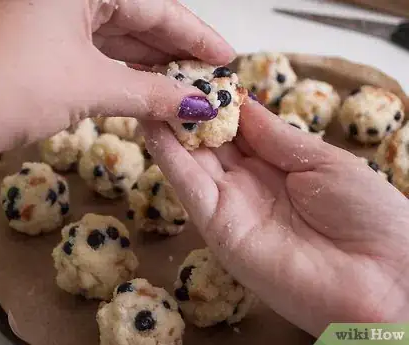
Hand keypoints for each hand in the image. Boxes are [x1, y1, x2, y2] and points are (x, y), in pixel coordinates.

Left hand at [0, 0, 233, 168]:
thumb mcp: (89, 86)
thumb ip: (150, 94)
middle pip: (140, 19)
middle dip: (176, 53)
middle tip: (210, 78)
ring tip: (187, 90)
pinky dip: (125, 76)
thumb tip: (195, 105)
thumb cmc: (4, 84)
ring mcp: (54, 18)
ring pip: (119, 39)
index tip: (225, 56)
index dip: (196, 35)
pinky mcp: (44, 45)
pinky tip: (151, 92)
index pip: (157, 5)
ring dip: (153, 67)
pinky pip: (98, 56)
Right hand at [142, 99, 408, 335]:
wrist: (382, 282)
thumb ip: (276, 136)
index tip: (198, 72)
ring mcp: (231, 205)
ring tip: (149, 92)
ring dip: (170, 128)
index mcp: (280, 165)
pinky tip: (152, 125)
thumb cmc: (368, 215)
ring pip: (192, 161)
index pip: (239, 127)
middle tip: (164, 77)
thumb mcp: (323, 161)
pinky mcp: (217, 227)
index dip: (220, 101)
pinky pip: (188, 186)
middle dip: (189, 110)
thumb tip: (242, 101)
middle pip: (211, 142)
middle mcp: (250, 184)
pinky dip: (168, 156)